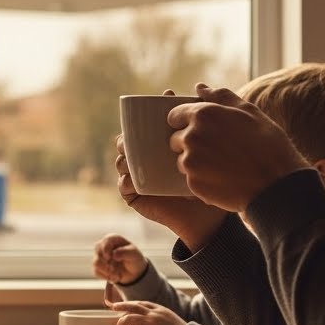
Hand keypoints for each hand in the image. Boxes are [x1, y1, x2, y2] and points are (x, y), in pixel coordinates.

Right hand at [92, 233, 147, 284]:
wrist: (134, 272)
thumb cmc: (134, 259)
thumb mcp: (134, 255)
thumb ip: (125, 252)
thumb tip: (114, 255)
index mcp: (114, 239)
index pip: (106, 240)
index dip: (106, 248)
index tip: (109, 257)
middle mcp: (105, 246)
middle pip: (98, 251)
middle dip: (106, 263)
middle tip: (114, 269)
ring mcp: (100, 256)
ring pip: (96, 262)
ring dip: (106, 271)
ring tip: (116, 276)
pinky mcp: (98, 266)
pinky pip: (96, 272)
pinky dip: (106, 276)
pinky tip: (115, 278)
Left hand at [110, 300, 185, 324]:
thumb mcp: (173, 323)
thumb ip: (162, 322)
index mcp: (161, 310)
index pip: (143, 303)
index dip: (132, 304)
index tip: (125, 306)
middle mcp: (154, 314)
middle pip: (133, 306)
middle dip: (121, 306)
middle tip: (113, 307)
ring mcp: (149, 322)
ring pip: (128, 317)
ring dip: (121, 323)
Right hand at [114, 133, 228, 250]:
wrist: (202, 211)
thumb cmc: (203, 177)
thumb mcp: (196, 154)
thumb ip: (190, 137)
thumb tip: (192, 113)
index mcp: (153, 148)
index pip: (137, 134)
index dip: (133, 128)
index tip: (139, 124)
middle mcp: (142, 162)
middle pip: (124, 146)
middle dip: (123, 142)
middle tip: (131, 142)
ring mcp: (136, 178)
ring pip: (121, 164)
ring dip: (123, 161)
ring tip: (133, 162)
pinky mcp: (134, 196)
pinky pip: (124, 185)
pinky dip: (125, 181)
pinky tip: (133, 181)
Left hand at [167, 84, 309, 212]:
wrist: (277, 184)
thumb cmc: (267, 144)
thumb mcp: (249, 112)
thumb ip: (220, 96)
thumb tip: (199, 87)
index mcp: (203, 115)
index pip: (175, 115)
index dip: (186, 122)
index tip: (202, 129)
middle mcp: (192, 137)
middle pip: (176, 139)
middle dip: (190, 143)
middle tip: (217, 149)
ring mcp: (190, 162)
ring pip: (182, 160)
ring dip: (195, 163)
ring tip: (222, 165)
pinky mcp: (193, 184)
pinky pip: (190, 179)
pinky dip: (202, 179)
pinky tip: (223, 178)